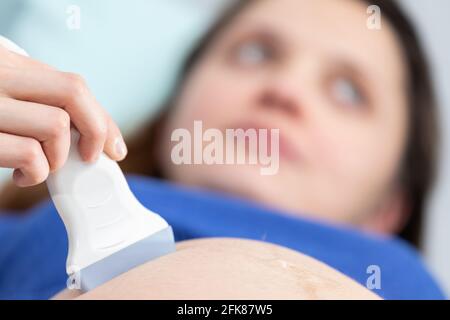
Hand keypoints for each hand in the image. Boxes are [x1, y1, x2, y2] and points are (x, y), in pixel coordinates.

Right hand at [0, 43, 126, 186]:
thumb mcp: (7, 96)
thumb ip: (42, 102)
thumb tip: (97, 132)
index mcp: (8, 64)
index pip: (73, 84)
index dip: (103, 118)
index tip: (115, 146)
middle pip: (73, 94)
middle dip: (96, 131)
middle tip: (92, 157)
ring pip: (55, 125)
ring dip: (57, 158)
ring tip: (40, 165)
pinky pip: (28, 153)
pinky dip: (36, 172)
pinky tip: (23, 175)